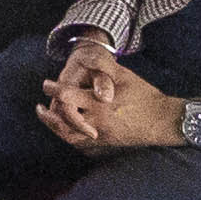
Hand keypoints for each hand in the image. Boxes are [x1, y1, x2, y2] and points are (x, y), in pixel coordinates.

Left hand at [45, 52, 187, 155]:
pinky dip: (70, 138)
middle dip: (48, 114)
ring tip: (47, 119)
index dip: (53, 89)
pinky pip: (81, 144)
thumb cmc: (144, 95)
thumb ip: (104, 66)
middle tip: (38, 106)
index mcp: (99, 103)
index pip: (67, 96)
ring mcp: (100, 136)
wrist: (161, 120)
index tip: (46, 84)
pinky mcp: (105, 143)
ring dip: (55, 128)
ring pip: (69, 136)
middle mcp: (96, 122)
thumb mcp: (125, 75)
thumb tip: (87, 55)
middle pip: (62, 120)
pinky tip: (65, 131)